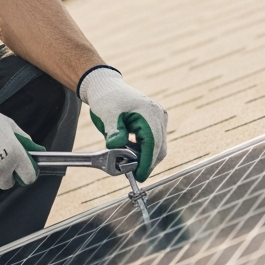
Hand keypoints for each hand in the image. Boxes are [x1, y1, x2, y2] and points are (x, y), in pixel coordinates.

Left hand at [79, 66, 167, 180]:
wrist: (106, 86)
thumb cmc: (106, 99)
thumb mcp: (106, 114)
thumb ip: (113, 131)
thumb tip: (116, 147)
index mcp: (149, 113)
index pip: (152, 144)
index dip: (146, 163)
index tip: (138, 177)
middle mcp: (159, 116)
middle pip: (158, 149)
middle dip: (145, 163)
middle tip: (128, 171)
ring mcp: (159, 119)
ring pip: (157, 147)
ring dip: (143, 156)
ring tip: (124, 157)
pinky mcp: (156, 122)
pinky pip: (153, 142)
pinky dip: (143, 149)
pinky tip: (128, 149)